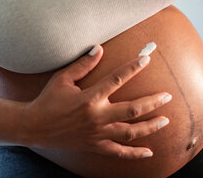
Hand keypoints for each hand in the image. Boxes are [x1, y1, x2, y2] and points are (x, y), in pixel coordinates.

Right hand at [21, 45, 170, 158]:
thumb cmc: (48, 100)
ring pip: (131, 132)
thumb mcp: (62, 79)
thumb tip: (99, 49)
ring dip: (150, 126)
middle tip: (167, 96)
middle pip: (133, 109)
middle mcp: (96, 117)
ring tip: (165, 120)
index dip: (133, 67)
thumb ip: (82, 64)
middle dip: (153, 102)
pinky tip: (149, 152)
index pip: (117, 79)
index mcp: (89, 98)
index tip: (146, 59)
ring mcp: (97, 134)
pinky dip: (135, 154)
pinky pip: (119, 153)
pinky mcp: (95, 146)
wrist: (34, 127)